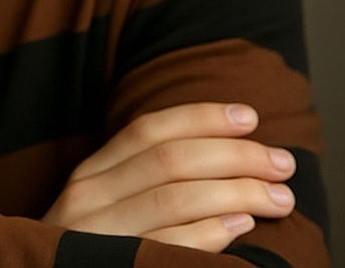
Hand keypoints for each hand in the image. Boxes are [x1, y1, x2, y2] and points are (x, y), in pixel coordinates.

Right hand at [42, 103, 295, 251]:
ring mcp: (98, 234)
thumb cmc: (90, 252)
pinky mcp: (114, 265)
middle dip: (234, 155)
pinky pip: (170, 245)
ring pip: (175, 198)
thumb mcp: (102, 207)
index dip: (200, 118)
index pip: (147, 131)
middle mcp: (88, 196)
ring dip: (236, 192)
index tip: (249, 116)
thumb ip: (138, 179)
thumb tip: (214, 152)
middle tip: (281, 162)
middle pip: (169, 160)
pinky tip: (241, 225)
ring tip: (277, 196)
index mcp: (90, 173)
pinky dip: (210, 231)